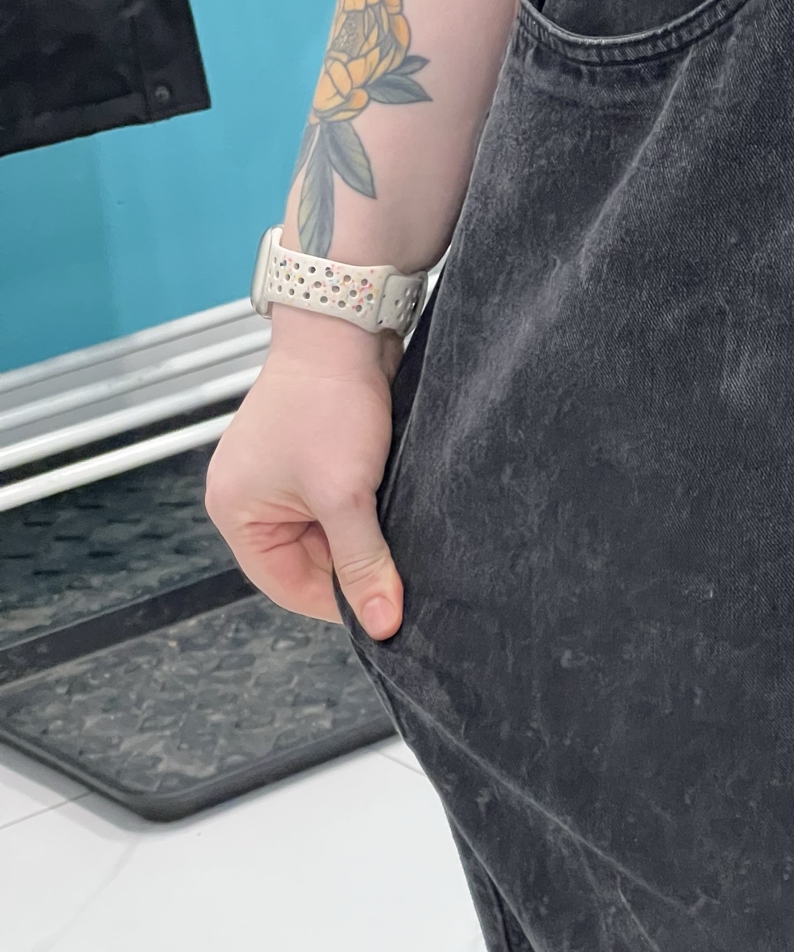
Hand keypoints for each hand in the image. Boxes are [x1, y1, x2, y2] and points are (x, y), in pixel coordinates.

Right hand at [205, 308, 405, 640]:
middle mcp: (248, 496)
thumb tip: (381, 626)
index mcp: (235, 512)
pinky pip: (336, 502)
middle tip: (400, 568)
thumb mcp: (346, 494)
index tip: (385, 612)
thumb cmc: (329, 404)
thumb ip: (363, 562)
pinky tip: (389, 500)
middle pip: (308, 561)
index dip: (338, 603)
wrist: (344, 325)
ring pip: (328, 532)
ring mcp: (278, 475)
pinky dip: (364, 507)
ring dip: (362, 534)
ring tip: (394, 524)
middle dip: (353, 565)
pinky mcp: (309, 455)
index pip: (286, 587)